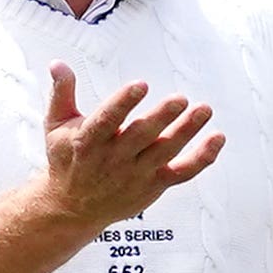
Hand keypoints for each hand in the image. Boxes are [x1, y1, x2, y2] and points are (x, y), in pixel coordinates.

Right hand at [37, 64, 222, 234]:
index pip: (105, 121)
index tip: (140, 86)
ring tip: (204, 110)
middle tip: (180, 99)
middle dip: (161, 117)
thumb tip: (58, 64)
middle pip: (140, 136)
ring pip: (165, 151)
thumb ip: (62, 94)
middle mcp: (112, 159)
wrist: (71, 208)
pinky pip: (183, 172)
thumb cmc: (67, 160)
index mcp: (87, 142)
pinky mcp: (153, 185)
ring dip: (186, 131)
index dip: (122, 103)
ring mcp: (135, 174)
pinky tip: (217, 138)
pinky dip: (203, 158)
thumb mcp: (56, 126)